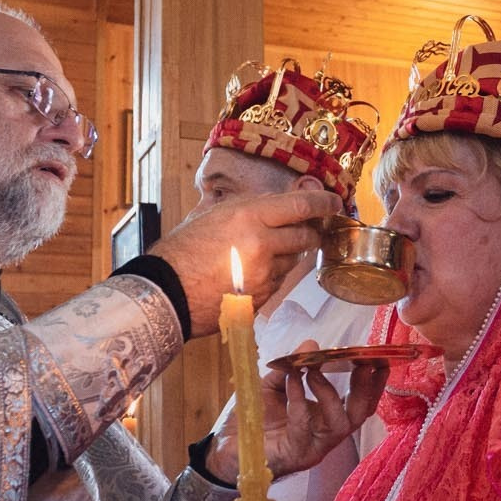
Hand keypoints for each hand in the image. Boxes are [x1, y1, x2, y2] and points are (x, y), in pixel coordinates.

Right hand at [154, 189, 341, 335]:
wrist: (165, 291)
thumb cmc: (182, 250)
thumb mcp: (213, 215)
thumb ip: (248, 208)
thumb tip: (277, 202)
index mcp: (249, 217)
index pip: (301, 207)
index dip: (324, 204)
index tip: (334, 203)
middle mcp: (262, 245)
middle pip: (305, 237)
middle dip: (310, 233)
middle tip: (306, 229)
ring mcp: (264, 275)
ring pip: (293, 262)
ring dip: (288, 255)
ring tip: (263, 252)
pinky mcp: (261, 298)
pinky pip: (278, 284)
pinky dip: (272, 276)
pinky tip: (252, 273)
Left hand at [209, 341, 388, 482]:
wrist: (227, 450)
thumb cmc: (255, 420)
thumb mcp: (273, 386)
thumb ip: (292, 366)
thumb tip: (311, 343)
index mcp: (327, 418)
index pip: (361, 402)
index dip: (374, 382)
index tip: (378, 357)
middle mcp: (327, 434)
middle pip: (360, 414)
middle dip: (366, 388)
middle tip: (362, 363)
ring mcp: (315, 448)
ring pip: (339, 424)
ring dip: (328, 392)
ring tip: (313, 369)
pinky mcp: (296, 455)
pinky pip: (303, 425)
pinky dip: (299, 399)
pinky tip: (292, 379)